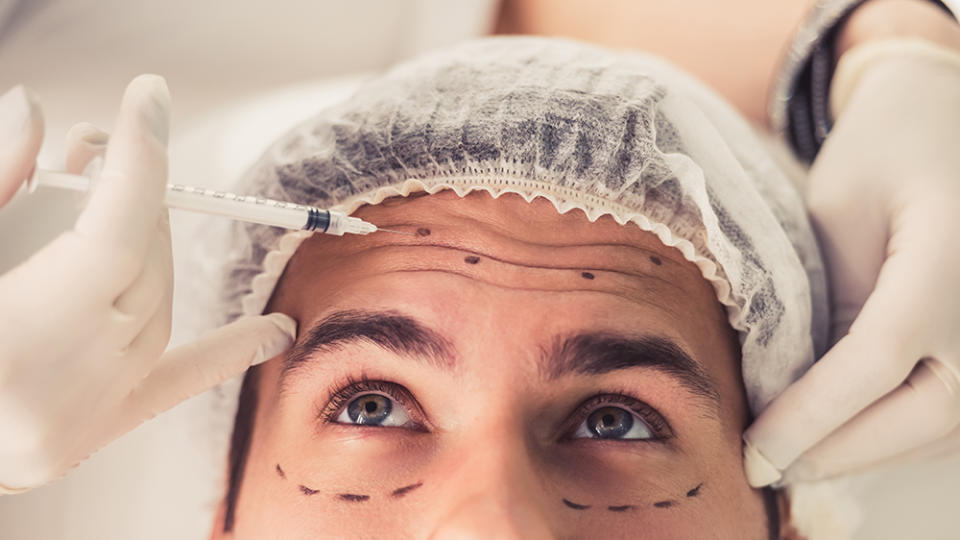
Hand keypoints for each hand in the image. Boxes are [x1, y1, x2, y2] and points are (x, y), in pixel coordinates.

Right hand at [0, 76, 296, 492]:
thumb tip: (36, 110)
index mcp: (23, 334)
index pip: (116, 228)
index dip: (140, 157)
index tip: (149, 99)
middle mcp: (68, 383)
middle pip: (140, 264)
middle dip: (128, 197)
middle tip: (100, 149)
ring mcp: (84, 418)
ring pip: (156, 307)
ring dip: (144, 249)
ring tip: (116, 206)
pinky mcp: (86, 438)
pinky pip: (173, 387)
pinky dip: (226, 352)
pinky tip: (279, 330)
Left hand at [743, 39, 959, 485]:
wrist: (948, 118)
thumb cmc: (885, 149)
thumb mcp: (838, 211)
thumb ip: (828, 297)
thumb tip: (794, 385)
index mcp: (949, 257)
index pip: (879, 358)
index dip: (815, 416)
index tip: (756, 450)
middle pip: (925, 413)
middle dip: (840, 452)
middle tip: (767, 468)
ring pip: (947, 427)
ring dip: (872, 453)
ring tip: (799, 461)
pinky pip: (957, 412)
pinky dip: (903, 434)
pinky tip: (848, 439)